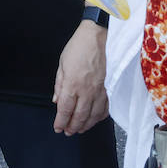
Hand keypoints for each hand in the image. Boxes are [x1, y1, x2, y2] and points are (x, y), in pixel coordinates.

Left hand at [52, 20, 108, 134]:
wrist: (98, 35)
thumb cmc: (79, 46)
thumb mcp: (62, 64)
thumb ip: (59, 85)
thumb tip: (56, 101)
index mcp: (72, 84)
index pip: (65, 110)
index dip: (61, 122)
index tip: (57, 128)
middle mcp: (87, 90)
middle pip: (79, 116)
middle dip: (72, 127)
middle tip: (67, 132)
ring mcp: (100, 90)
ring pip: (94, 115)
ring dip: (85, 125)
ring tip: (79, 129)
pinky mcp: (110, 88)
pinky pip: (106, 108)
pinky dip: (99, 117)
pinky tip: (95, 119)